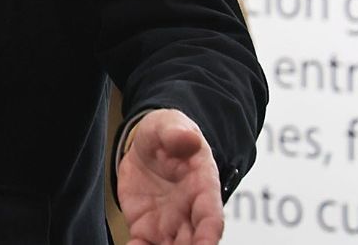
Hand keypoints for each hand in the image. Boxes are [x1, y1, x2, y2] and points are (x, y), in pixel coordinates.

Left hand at [116, 109, 224, 244]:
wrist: (147, 148)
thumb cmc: (167, 135)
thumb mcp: (169, 125)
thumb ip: (177, 132)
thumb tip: (188, 138)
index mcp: (203, 187)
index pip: (211, 217)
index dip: (209, 235)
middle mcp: (189, 212)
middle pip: (194, 242)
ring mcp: (169, 224)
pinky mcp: (146, 229)